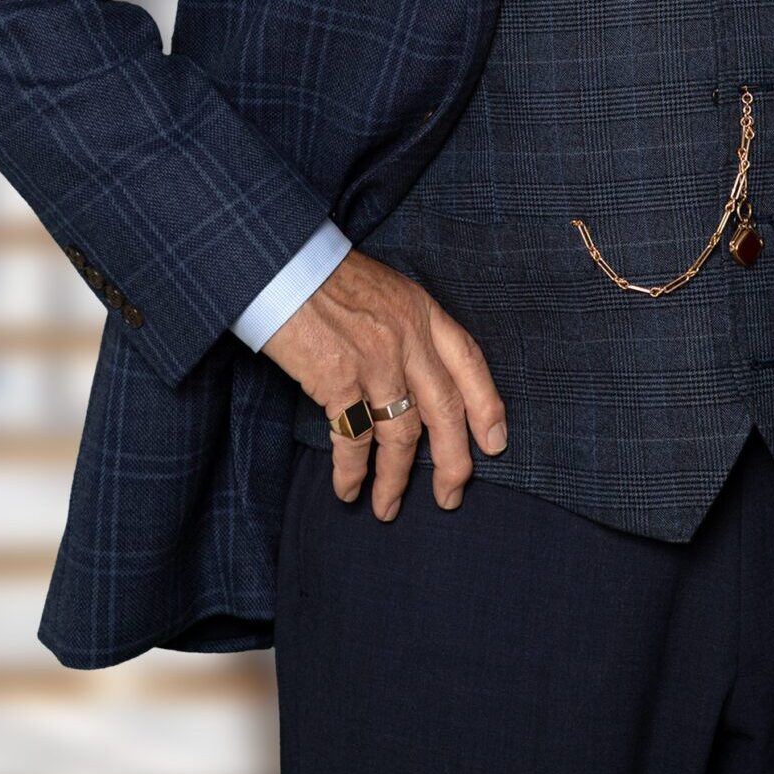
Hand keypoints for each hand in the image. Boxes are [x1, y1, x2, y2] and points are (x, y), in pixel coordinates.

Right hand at [261, 248, 507, 519]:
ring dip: (396, 478)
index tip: (495, 444)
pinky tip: (349, 490)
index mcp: (424, 313)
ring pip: (400, 434)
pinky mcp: (338, 380)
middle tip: (451, 496)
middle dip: (452, 462)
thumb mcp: (386, 291)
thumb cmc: (326, 278)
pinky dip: (352, 471)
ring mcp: (376, 361)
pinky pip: (352, 439)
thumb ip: (409, 328)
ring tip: (390, 507)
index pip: (470, 364)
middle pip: (445, 410)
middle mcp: (409, 338)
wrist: (279, 265)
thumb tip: (418, 373)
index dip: (487, 407)